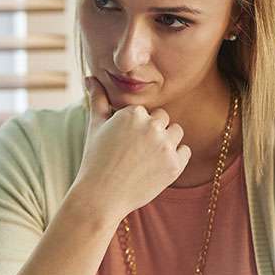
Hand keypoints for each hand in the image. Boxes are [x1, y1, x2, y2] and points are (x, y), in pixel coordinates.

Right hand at [68, 76, 190, 224]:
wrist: (100, 198)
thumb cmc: (95, 160)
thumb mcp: (95, 126)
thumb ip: (98, 99)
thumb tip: (90, 76)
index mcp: (133, 113)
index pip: (145, 111)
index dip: (134, 127)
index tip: (122, 143)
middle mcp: (152, 126)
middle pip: (163, 119)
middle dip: (151, 132)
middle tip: (133, 153)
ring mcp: (165, 146)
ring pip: (176, 132)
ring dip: (165, 142)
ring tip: (144, 159)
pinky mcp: (175, 166)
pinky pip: (185, 151)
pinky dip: (174, 158)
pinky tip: (154, 168)